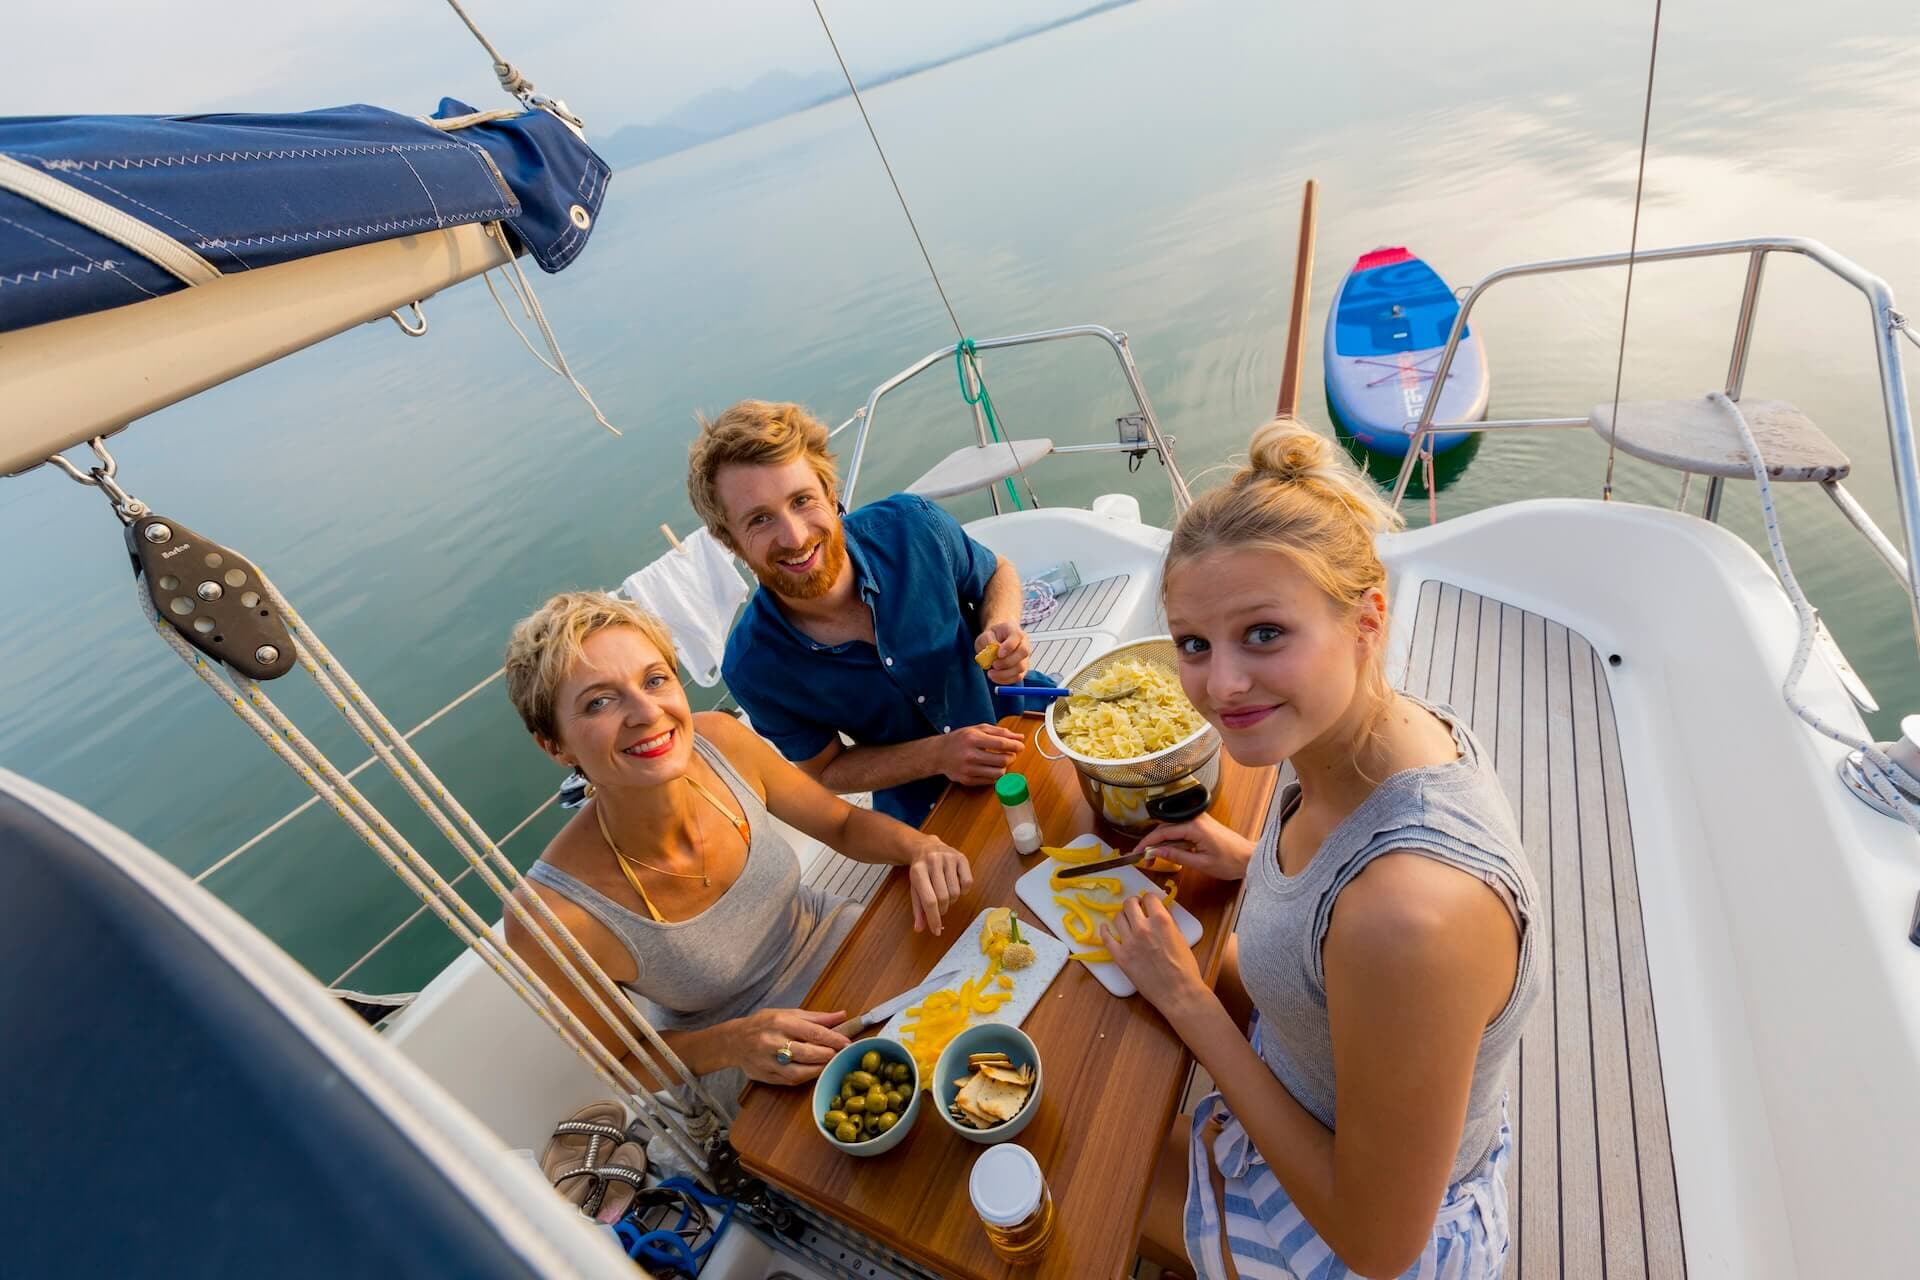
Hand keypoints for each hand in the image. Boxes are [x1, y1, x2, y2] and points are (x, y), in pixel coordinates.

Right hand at [732, 1007, 851, 1084]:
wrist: (733, 1041)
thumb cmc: (763, 1024)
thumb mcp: (787, 1013)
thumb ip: (816, 1017)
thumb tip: (842, 1016)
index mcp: (781, 1022)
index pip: (813, 1032)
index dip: (833, 1039)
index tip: (847, 1043)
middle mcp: (773, 1042)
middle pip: (808, 1053)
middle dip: (827, 1055)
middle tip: (839, 1054)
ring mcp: (768, 1062)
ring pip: (799, 1072)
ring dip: (818, 1069)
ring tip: (828, 1064)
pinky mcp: (765, 1076)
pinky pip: (790, 1081)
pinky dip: (806, 1077)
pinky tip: (813, 1072)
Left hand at [907, 837, 973, 935]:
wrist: (925, 846)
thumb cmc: (920, 871)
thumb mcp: (914, 888)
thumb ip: (918, 909)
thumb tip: (920, 929)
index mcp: (918, 871)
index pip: (929, 900)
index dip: (934, 918)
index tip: (936, 930)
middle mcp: (933, 862)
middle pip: (943, 897)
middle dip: (942, 909)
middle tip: (940, 909)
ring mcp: (948, 858)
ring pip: (956, 892)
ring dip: (952, 900)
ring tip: (946, 895)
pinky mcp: (961, 857)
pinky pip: (968, 883)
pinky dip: (963, 891)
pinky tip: (956, 886)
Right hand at [937, 723, 1023, 784]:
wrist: (939, 754)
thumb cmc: (960, 739)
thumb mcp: (978, 729)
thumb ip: (1000, 732)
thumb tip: (1020, 738)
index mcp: (972, 739)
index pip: (1001, 744)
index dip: (1015, 746)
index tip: (1020, 746)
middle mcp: (969, 755)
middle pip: (1002, 760)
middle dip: (1011, 757)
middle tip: (1010, 754)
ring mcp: (968, 770)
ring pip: (998, 773)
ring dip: (1004, 767)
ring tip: (1000, 762)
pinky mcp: (967, 781)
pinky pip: (990, 781)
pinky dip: (995, 775)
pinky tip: (990, 768)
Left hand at [975, 620, 1032, 685]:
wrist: (998, 638)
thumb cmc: (992, 636)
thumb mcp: (985, 635)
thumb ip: (987, 642)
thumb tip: (992, 653)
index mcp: (1015, 631)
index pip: (1017, 637)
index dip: (1008, 647)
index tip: (998, 654)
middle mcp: (1024, 643)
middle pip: (1023, 653)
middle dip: (1007, 662)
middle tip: (993, 665)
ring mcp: (1025, 657)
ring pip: (1021, 668)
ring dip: (1005, 673)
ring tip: (991, 673)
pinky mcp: (1022, 669)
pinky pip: (1018, 677)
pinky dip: (1006, 680)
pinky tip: (995, 677)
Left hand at [1101, 893, 1206, 1011]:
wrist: (1179, 992)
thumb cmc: (1185, 967)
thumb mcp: (1181, 938)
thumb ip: (1169, 922)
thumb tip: (1161, 911)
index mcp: (1161, 921)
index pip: (1149, 897)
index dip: (1149, 898)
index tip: (1149, 902)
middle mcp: (1142, 927)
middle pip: (1129, 904)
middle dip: (1134, 903)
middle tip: (1136, 907)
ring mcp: (1129, 942)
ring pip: (1117, 918)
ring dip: (1123, 916)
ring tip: (1126, 920)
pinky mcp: (1120, 957)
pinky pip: (1107, 939)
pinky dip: (1105, 931)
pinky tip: (1105, 928)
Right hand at [1134, 812, 1253, 880]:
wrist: (1250, 858)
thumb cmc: (1230, 862)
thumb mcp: (1201, 863)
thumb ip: (1177, 855)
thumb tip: (1156, 852)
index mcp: (1194, 827)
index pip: (1163, 832)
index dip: (1147, 843)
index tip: (1136, 852)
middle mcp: (1195, 819)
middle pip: (1165, 827)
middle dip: (1152, 842)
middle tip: (1143, 857)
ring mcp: (1199, 820)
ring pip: (1172, 828)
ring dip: (1161, 840)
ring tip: (1153, 856)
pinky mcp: (1202, 824)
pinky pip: (1181, 829)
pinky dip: (1172, 839)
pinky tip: (1168, 850)